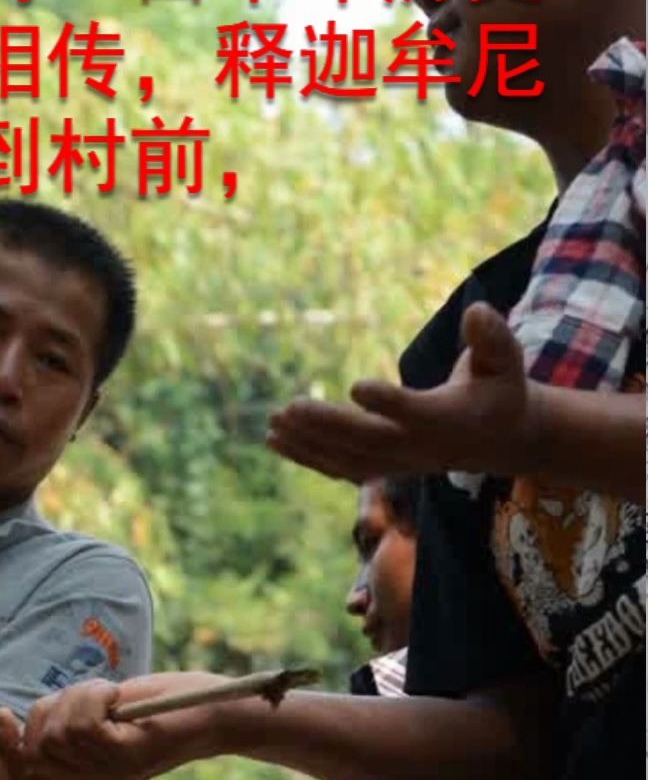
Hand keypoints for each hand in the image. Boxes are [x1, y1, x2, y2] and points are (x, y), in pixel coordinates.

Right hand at [0, 672, 227, 779]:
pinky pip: (84, 724)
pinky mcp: (127, 754)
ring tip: (112, 696)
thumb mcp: (111, 713)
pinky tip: (118, 695)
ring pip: (60, 731)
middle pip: (38, 744)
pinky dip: (95, 697)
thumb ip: (72, 719)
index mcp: (88, 775)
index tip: (2, 716)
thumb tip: (26, 718)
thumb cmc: (166, 706)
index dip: (6, 747)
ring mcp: (111, 770)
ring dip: (79, 697)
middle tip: (92, 696)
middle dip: (52, 708)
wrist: (216, 712)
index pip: (27, 773)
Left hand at [267, 304, 538, 484]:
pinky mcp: (384, 467)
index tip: (356, 386)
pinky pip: (340, 467)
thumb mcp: (506, 358)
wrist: (500, 439)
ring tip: (273, 423)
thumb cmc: (500, 388)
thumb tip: (477, 311)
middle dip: (328, 426)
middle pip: (369, 441)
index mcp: (448, 420)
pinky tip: (275, 440)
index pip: (416, 414)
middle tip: (289, 408)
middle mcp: (420, 448)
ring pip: (348, 459)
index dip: (389, 402)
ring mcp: (399, 462)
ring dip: (309, 443)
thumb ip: (493, 337)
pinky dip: (308, 456)